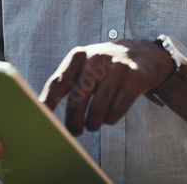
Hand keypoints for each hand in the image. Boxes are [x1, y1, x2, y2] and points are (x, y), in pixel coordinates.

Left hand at [39, 40, 174, 135]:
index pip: (58, 82)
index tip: (41, 119)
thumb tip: (44, 112)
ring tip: (93, 124)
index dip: (47, 102)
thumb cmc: (106, 67)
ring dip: (93, 123)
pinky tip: (110, 115)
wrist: (145, 54)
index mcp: (79, 56)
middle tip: (74, 132)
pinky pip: (116, 110)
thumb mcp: (86, 66)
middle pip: (77, 99)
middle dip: (73, 121)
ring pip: (98, 108)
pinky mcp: (135, 78)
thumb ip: (67, 83)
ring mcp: (117, 67)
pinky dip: (111, 119)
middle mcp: (96, 58)